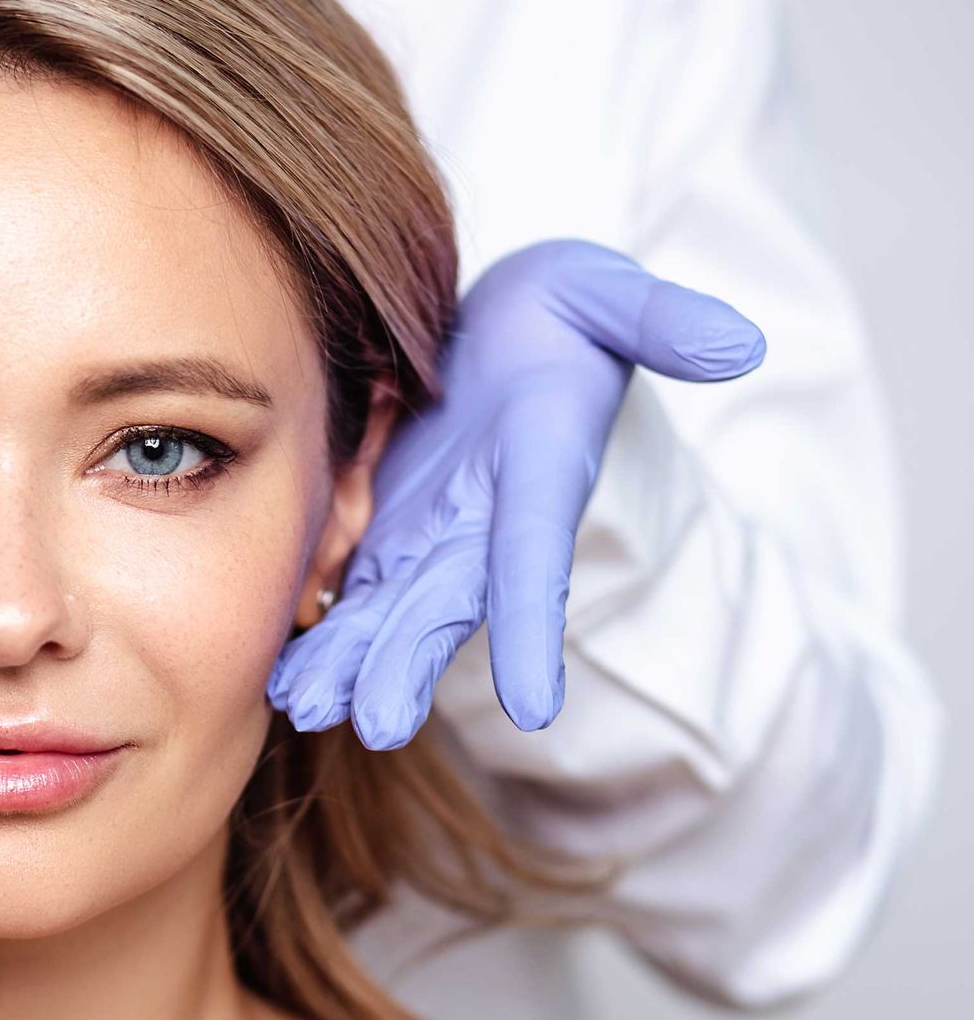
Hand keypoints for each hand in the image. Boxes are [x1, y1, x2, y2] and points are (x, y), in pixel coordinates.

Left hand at [266, 238, 766, 747]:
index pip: (536, 559)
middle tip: (378, 724)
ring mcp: (430, 541)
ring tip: (304, 711)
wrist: (501, 336)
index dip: (532, 629)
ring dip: (350, 664)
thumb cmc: (558, 315)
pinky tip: (279, 687)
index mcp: (537, 477)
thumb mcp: (607, 296)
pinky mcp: (383, 537)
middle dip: (413, 662)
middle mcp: (483, 528)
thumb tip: (739, 343)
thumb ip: (659, 321)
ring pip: (387, 615)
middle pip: (446, 604)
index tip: (533, 705)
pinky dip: (318, 640)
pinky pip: (347, 598)